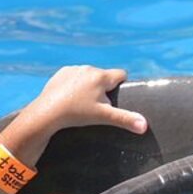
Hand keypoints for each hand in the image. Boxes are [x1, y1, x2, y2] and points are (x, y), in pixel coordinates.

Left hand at [25, 65, 146, 138]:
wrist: (48, 112)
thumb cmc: (77, 114)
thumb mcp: (103, 117)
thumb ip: (125, 119)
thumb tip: (145, 125)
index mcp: (102, 76)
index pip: (121, 75)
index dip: (121, 86)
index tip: (114, 98)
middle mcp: (89, 68)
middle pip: (104, 76)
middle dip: (104, 88)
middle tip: (96, 105)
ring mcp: (74, 69)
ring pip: (89, 75)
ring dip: (89, 85)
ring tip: (81, 102)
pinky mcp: (62, 72)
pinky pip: (74, 76)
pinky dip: (74, 84)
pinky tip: (69, 97)